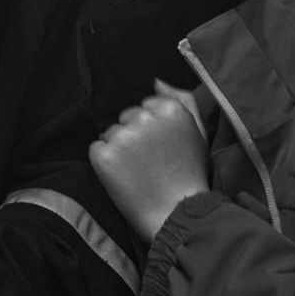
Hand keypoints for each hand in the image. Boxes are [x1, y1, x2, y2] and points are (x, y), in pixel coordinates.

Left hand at [89, 80, 208, 242]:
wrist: (176, 214)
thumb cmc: (190, 174)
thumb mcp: (197, 132)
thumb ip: (182, 100)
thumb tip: (156, 81)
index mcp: (169, 108)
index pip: (146, 106)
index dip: (153, 129)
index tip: (163, 149)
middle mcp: (144, 116)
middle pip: (127, 117)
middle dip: (135, 136)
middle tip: (152, 163)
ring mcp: (123, 136)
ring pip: (112, 132)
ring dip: (120, 149)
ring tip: (140, 172)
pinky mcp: (104, 155)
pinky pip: (97, 149)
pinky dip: (106, 162)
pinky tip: (124, 178)